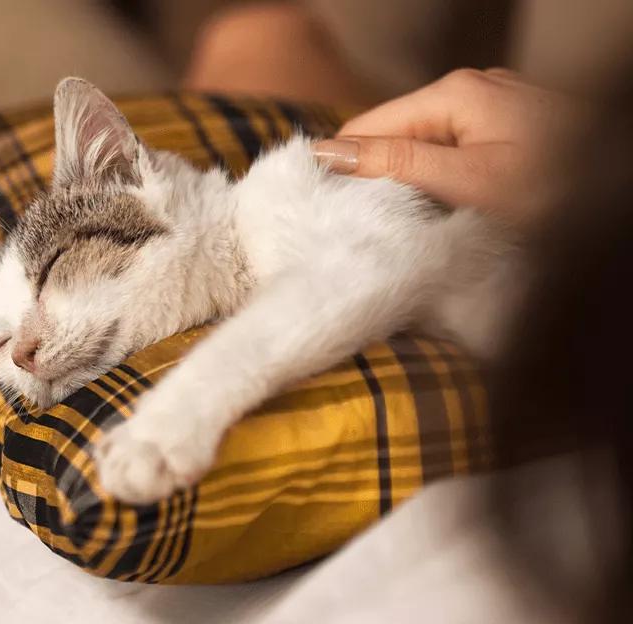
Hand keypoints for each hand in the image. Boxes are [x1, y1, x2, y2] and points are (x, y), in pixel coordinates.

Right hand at [313, 68, 582, 227]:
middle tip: (367, 230)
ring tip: (406, 226)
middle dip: (379, 178)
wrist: (624, 191)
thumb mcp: (471, 182)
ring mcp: (495, 107)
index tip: (325, 216)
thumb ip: (397, 163)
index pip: (368, 126)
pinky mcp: (512, 129)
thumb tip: (328, 153)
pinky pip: (457, 151)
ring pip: (426, 145)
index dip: (343, 169)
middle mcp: (472, 89)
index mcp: (455, 93)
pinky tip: (448, 211)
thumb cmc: (561, 190)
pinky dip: (445, 181)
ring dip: (412, 184)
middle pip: (396, 134)